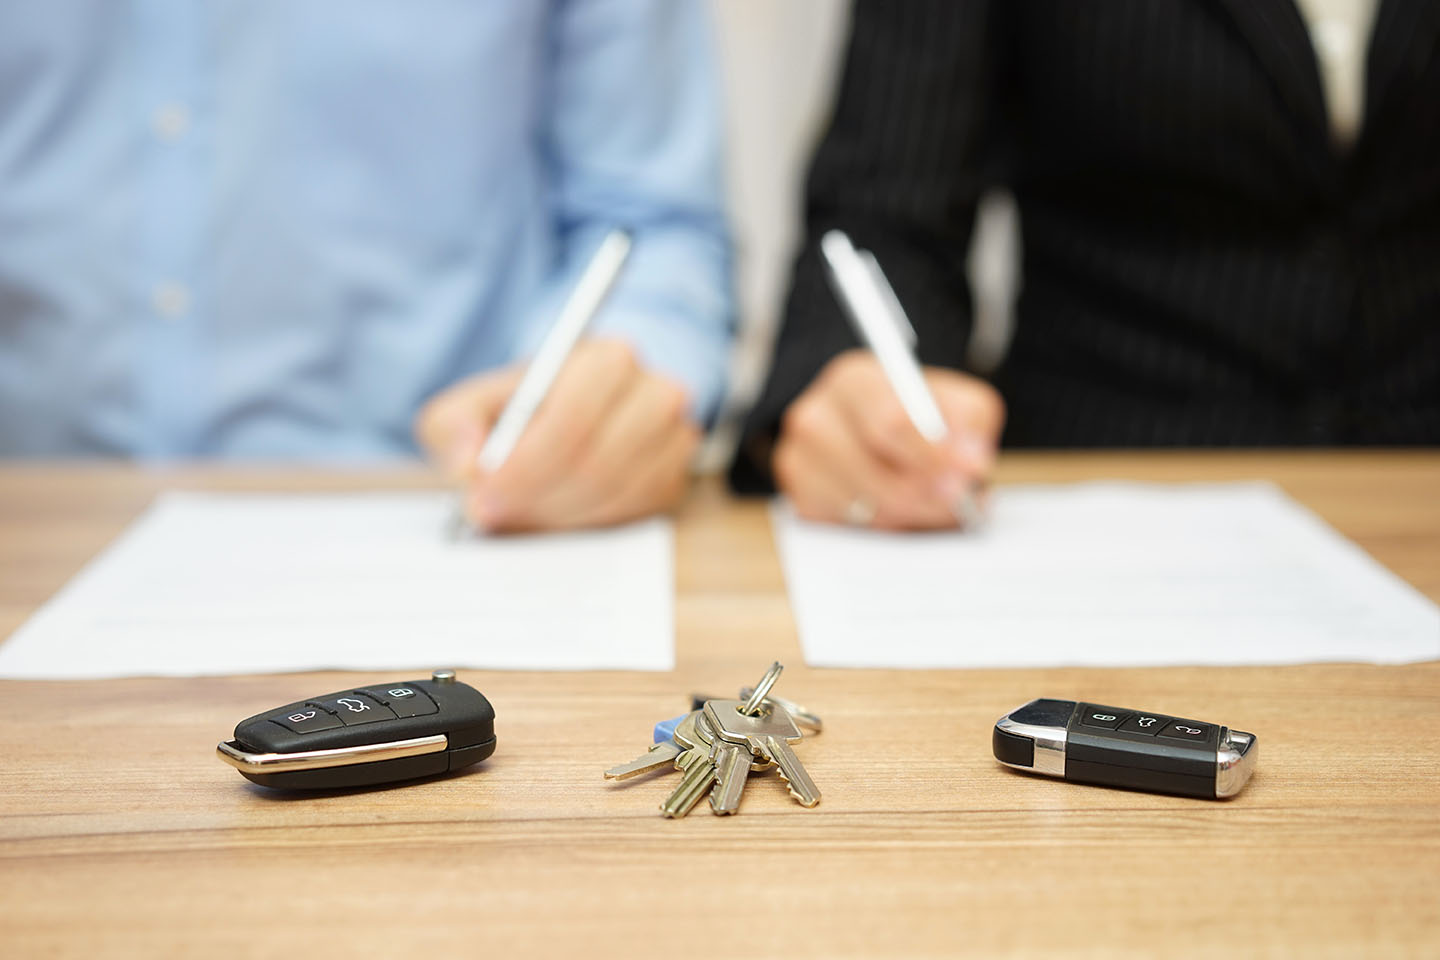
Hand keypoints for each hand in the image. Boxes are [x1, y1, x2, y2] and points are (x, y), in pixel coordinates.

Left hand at [415, 339, 699, 531]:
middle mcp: (655, 393)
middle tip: (492, 512)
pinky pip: (633, 514)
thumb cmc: (519, 411)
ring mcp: (674, 439)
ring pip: (616, 493)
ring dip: (558, 513)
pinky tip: (553, 515)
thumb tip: (468, 464)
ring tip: (517, 512)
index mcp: (610, 358)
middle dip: (537, 494)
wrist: (567, 414)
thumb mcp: (471, 405)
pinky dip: (586, 523)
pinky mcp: (674, 481)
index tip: (485, 489)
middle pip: (599, 461)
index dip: (526, 462)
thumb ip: (454, 427)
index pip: (574, 417)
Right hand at [772, 350, 1003, 528]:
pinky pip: (855, 530)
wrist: (880, 430)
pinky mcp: (803, 501)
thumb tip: (971, 463)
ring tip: (942, 505)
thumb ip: (970, 424)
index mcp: (853, 381)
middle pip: (875, 473)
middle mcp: (815, 417)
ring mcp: (801, 462)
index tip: (968, 473)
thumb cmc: (920, 415)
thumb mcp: (956, 401)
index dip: (933, 454)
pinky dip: (891, 528)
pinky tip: (908, 511)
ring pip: (868, 508)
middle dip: (927, 494)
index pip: (889, 421)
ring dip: (915, 516)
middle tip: (960, 501)